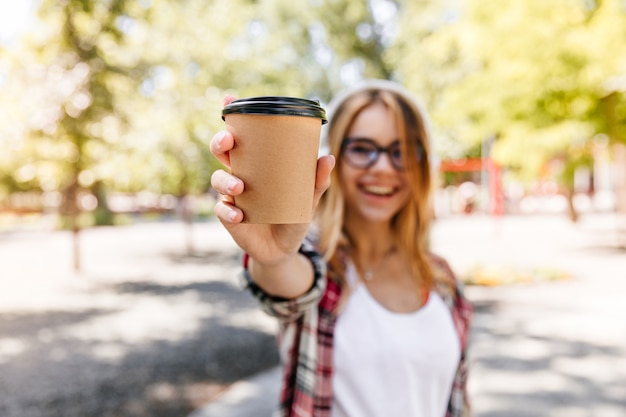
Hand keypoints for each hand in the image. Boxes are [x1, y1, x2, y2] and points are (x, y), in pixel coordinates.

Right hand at [210, 96, 334, 265]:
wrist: (284, 249)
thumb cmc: (293, 215)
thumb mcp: (308, 198)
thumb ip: (317, 181)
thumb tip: (328, 158)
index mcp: (257, 163)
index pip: (242, 135)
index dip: (233, 116)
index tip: (229, 98)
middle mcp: (241, 174)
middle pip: (221, 151)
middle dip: (220, 142)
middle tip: (228, 143)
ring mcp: (233, 195)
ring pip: (218, 178)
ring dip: (225, 179)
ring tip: (239, 187)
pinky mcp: (229, 216)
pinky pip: (222, 209)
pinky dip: (229, 211)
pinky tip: (239, 215)